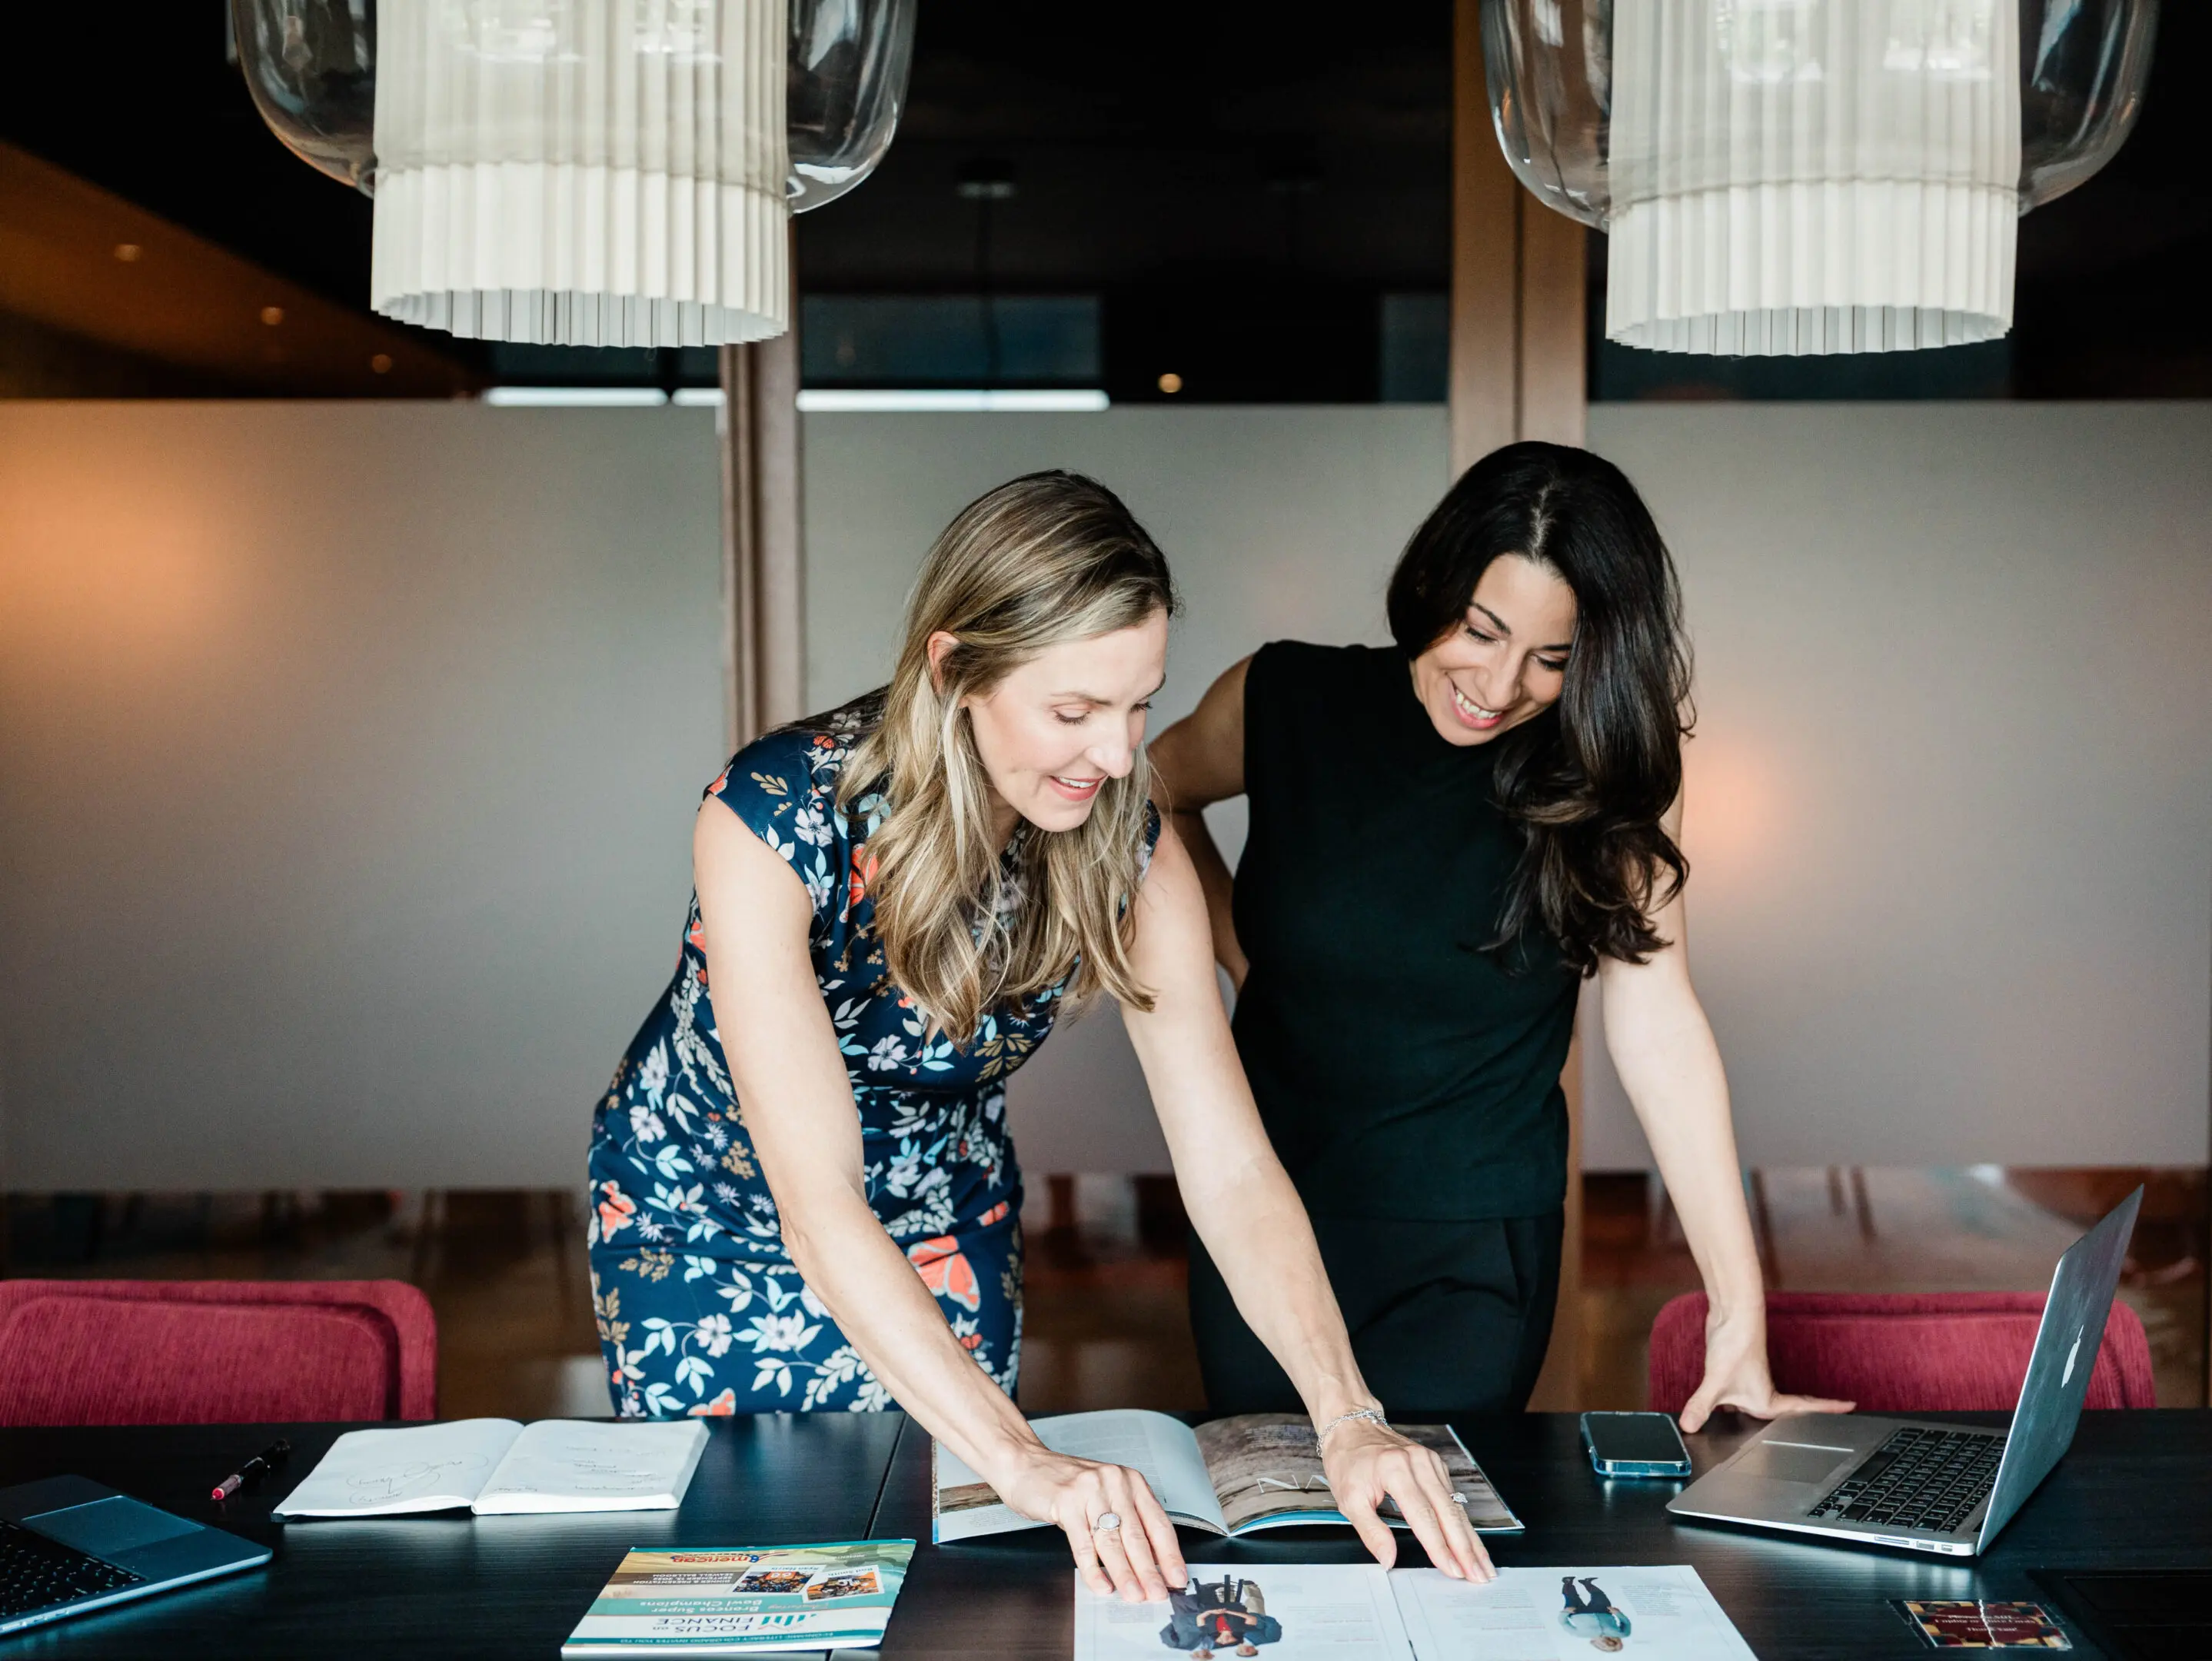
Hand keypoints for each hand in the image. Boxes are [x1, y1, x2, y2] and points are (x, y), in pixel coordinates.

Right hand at [997, 1446, 1186, 1602]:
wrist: (1025, 1463)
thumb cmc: (1067, 1484)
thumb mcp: (1105, 1494)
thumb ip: (1126, 1521)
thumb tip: (1151, 1563)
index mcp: (1130, 1481)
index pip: (1158, 1522)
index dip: (1169, 1554)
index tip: (1177, 1578)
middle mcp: (1114, 1482)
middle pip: (1136, 1535)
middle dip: (1149, 1570)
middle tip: (1157, 1594)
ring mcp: (1089, 1490)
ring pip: (1112, 1541)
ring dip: (1125, 1574)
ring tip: (1133, 1595)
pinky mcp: (1066, 1502)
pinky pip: (1083, 1544)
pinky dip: (1093, 1569)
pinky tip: (1101, 1585)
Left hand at [1318, 1417, 1492, 1581]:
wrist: (1351, 1426)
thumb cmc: (1348, 1461)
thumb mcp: (1349, 1499)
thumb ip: (1371, 1532)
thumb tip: (1388, 1560)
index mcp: (1395, 1470)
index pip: (1423, 1516)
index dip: (1440, 1547)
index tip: (1452, 1569)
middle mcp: (1417, 1462)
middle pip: (1448, 1511)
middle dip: (1466, 1548)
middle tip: (1478, 1574)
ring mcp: (1429, 1461)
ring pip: (1456, 1506)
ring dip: (1470, 1538)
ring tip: (1482, 1564)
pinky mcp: (1434, 1463)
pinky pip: (1452, 1496)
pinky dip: (1463, 1521)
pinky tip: (1471, 1540)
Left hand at [1678, 1309, 1854, 1431]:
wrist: (1730, 1316)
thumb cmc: (1735, 1344)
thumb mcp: (1716, 1381)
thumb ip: (1701, 1406)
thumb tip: (1688, 1426)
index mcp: (1766, 1401)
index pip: (1803, 1410)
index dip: (1826, 1410)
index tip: (1850, 1407)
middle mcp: (1761, 1392)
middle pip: (1789, 1410)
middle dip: (1807, 1416)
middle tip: (1826, 1421)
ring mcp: (1749, 1381)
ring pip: (1766, 1402)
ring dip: (1775, 1411)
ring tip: (1785, 1422)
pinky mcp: (1734, 1372)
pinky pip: (1743, 1394)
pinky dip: (1742, 1403)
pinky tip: (1729, 1409)